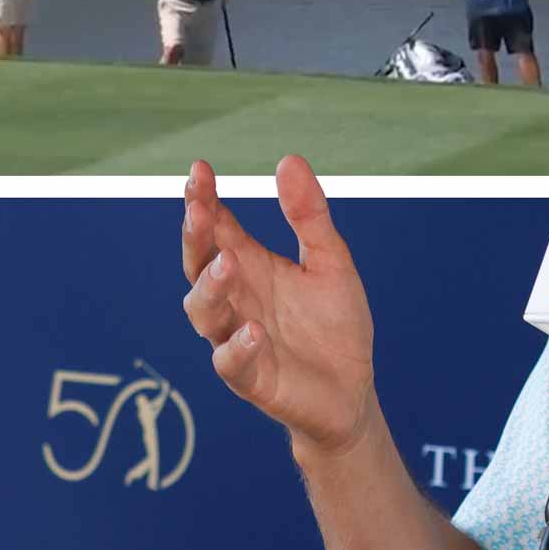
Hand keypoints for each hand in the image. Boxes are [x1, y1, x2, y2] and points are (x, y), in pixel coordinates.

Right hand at [181, 157, 377, 455]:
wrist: (353, 390)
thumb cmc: (334, 324)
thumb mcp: (330, 261)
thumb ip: (308, 215)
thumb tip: (288, 159)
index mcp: (250, 265)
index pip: (217, 227)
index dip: (204, 199)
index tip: (199, 169)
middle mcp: (235, 299)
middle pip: (199, 264)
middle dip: (196, 237)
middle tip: (198, 209)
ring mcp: (237, 338)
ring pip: (204, 312)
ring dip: (210, 288)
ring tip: (227, 263)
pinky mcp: (251, 378)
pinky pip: (232, 363)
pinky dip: (238, 347)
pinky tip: (255, 331)